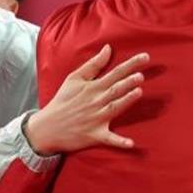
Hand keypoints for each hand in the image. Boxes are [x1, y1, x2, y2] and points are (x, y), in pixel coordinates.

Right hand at [24, 44, 148, 154]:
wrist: (47, 127)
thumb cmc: (63, 100)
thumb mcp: (74, 78)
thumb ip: (93, 64)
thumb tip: (108, 48)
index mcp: (92, 87)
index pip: (115, 73)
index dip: (131, 64)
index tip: (145, 57)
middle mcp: (96, 102)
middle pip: (115, 89)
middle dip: (128, 82)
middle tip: (140, 75)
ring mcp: (96, 119)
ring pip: (114, 108)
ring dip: (126, 101)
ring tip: (138, 92)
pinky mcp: (95, 135)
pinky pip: (109, 139)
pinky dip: (119, 142)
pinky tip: (131, 144)